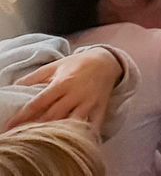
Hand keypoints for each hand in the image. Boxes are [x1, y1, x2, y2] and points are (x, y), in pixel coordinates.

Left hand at [7, 47, 122, 132]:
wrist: (107, 61)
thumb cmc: (78, 63)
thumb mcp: (56, 65)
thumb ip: (35, 76)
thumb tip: (14, 86)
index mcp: (62, 82)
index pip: (39, 102)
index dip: (23, 115)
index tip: (10, 126)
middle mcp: (75, 93)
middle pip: (53, 115)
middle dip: (37, 128)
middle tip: (23, 138)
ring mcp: (89, 101)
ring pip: (73, 121)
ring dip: (60, 132)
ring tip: (47, 141)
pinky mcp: (101, 107)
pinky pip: (94, 124)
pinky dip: (87, 134)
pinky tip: (77, 142)